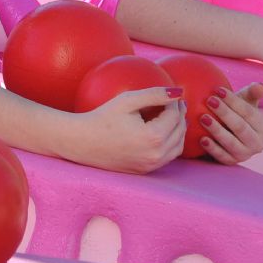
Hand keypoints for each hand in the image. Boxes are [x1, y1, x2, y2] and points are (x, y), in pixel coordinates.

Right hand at [64, 86, 186, 173]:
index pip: (175, 115)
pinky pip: (168, 157)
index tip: (169, 93)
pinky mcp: (145, 170)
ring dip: (179, 129)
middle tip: (174, 102)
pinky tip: (163, 131)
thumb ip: (155, 94)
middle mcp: (156, 155)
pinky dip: (171, 143)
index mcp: (153, 137)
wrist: (82, 143)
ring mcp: (151, 166)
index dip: (175, 102)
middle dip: (180, 114)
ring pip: (178, 146)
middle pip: (180, 131)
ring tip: (171, 115)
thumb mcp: (127, 101)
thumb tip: (179, 91)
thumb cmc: (102, 118)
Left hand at [198, 83, 262, 164]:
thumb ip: (252, 93)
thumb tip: (260, 86)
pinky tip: (202, 139)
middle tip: (209, 101)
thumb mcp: (245, 102)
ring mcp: (245, 155)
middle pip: (240, 127)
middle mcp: (258, 144)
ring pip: (231, 143)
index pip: (249, 112)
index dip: (234, 101)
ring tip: (203, 118)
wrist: (229, 133)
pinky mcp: (231, 163)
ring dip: (217, 130)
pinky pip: (221, 156)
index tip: (218, 90)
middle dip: (224, 113)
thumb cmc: (237, 113)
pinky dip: (212, 148)